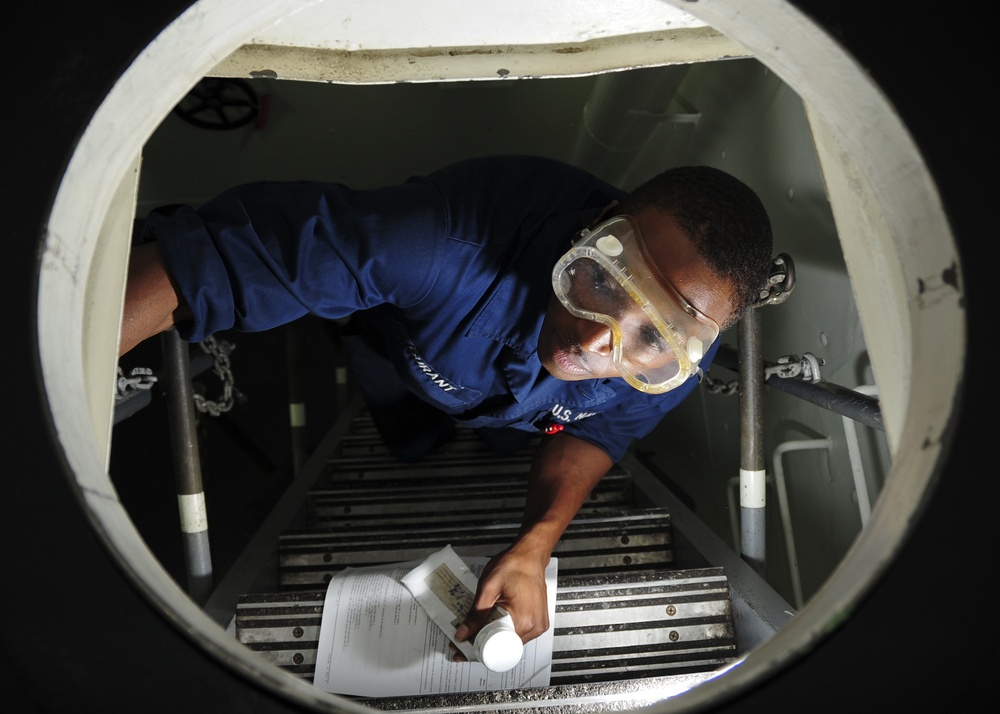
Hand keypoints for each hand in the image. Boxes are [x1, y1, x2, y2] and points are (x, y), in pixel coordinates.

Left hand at [452, 540, 550, 659]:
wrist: (529, 555)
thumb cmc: (513, 565)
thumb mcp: (488, 588)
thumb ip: (475, 614)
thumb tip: (463, 633)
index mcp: (524, 621)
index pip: (497, 648)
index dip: (477, 650)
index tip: (463, 649)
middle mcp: (534, 627)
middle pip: (503, 647)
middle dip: (482, 644)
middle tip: (466, 637)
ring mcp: (538, 625)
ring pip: (509, 641)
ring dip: (493, 637)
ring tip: (479, 626)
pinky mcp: (538, 622)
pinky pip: (517, 633)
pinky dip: (504, 630)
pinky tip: (493, 621)